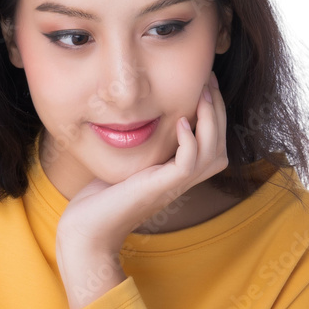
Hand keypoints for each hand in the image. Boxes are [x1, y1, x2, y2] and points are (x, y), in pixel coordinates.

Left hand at [56, 71, 228, 253]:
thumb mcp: (129, 160)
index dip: (215, 113)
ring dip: (211, 121)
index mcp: (178, 174)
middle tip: (208, 80)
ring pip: (213, 154)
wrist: (88, 228)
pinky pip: (189, 164)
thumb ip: (144, 142)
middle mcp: (181, 181)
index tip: (205, 83)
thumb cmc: (102, 196)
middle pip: (220, 147)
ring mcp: (173, 186)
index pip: (213, 143)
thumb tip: (143, 114)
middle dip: (219, 110)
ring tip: (202, 95)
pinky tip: (180, 122)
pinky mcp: (160, 188)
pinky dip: (190, 141)